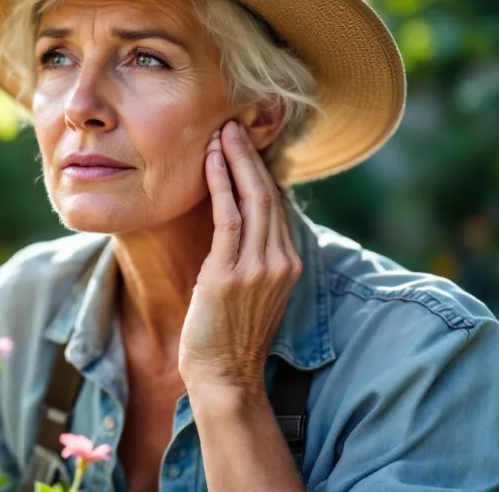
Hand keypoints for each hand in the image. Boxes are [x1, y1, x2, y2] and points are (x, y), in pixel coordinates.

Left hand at [178, 121, 301, 393]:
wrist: (225, 375)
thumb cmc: (230, 335)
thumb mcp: (250, 289)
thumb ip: (250, 256)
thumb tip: (234, 222)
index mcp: (288, 263)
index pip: (276, 204)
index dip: (261, 170)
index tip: (245, 142)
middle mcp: (281, 261)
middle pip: (269, 194)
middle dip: (250, 155)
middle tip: (233, 122)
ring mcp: (259, 267)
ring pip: (253, 198)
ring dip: (235, 160)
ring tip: (222, 131)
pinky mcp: (230, 273)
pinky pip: (228, 217)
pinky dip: (220, 184)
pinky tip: (209, 161)